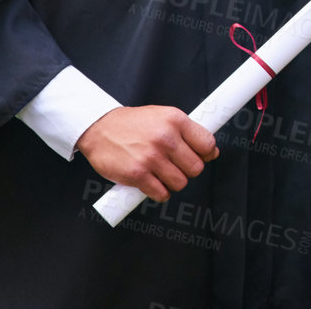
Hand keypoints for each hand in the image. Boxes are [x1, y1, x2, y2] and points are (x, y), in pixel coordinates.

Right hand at [74, 105, 217, 201]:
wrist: (99, 128)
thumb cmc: (133, 124)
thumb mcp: (163, 117)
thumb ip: (187, 132)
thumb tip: (211, 152)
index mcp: (176, 120)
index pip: (207, 144)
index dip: (206, 154)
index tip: (200, 157)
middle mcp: (165, 138)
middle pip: (196, 168)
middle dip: (188, 171)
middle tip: (176, 167)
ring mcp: (151, 157)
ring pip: (180, 182)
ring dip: (173, 183)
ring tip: (162, 175)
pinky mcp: (136, 174)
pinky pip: (161, 193)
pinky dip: (160, 193)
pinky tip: (153, 184)